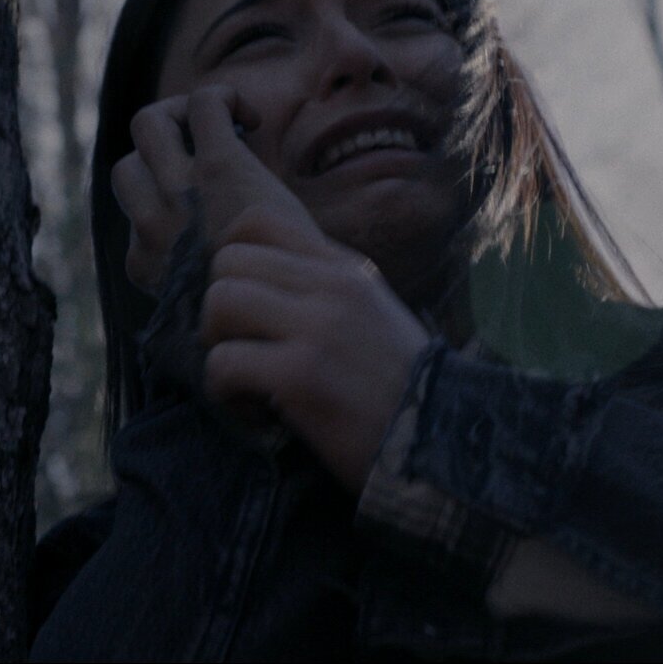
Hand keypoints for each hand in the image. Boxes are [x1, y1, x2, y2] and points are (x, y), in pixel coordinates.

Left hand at [113, 87, 431, 494]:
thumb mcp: (372, 314)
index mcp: (345, 269)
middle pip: (227, 261)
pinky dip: (223, 391)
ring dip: (217, 346)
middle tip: (241, 348)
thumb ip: (322, 289)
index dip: (229, 257)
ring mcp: (318, 328)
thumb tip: (256, 279)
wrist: (445, 443)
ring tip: (245, 379)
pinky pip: (223, 362)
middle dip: (219, 310)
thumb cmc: (402, 389)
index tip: (242, 302)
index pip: (258, 220)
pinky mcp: (301, 376)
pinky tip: (254, 410)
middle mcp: (332, 287)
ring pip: (220, 302)